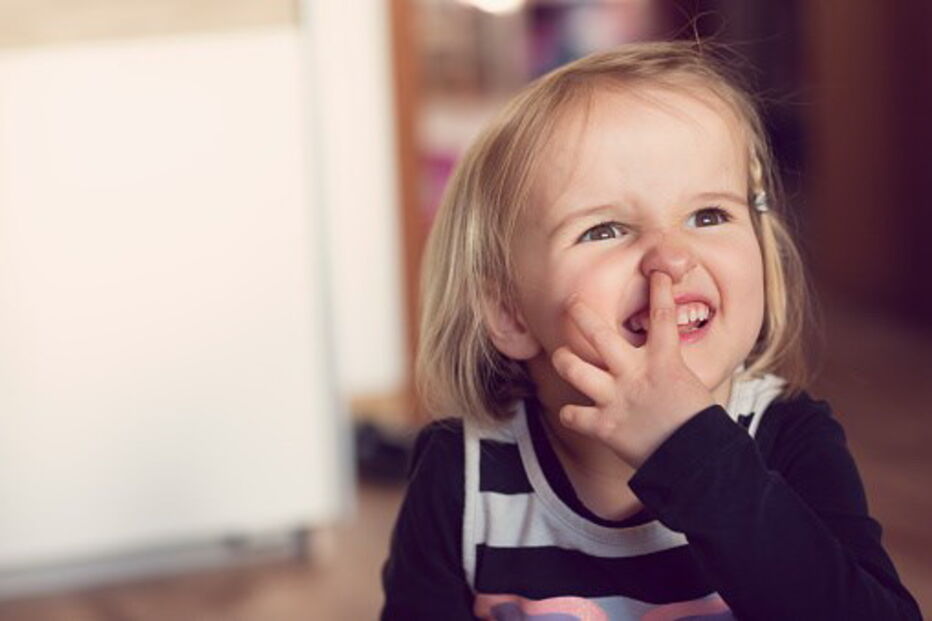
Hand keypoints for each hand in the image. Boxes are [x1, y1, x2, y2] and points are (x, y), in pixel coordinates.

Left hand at [551, 271, 715, 467]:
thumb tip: (670, 361)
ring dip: (564, 359)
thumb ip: (672, 369)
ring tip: (562, 356)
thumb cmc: (699, 426)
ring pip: (574, 368)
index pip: (661, 315)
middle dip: (582, 314)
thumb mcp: (691, 387)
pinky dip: (570, 413)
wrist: (699, 462)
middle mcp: (634, 374)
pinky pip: (571, 414)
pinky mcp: (604, 426)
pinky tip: (573, 412)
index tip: (654, 270)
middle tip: (571, 302)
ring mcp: (616, 398)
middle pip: (600, 334)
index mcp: (664, 361)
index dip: (658, 289)